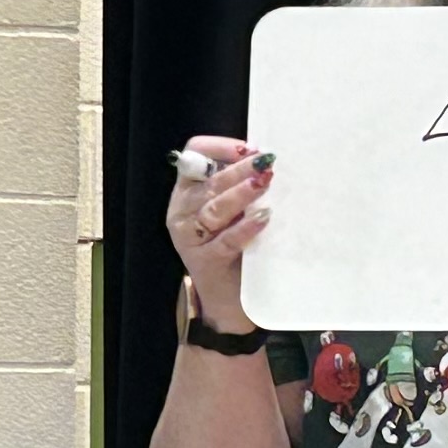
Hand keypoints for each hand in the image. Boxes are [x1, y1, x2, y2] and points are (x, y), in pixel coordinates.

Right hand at [166, 132, 273, 325]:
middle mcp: (181, 211)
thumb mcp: (229, 212)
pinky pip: (226, 240)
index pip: (194, 154)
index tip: (248, 147)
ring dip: (242, 194)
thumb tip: (265, 158)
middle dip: (238, 169)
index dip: (219, 147)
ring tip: (264, 183)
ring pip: (215, 208)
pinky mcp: (205, 261)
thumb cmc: (231, 247)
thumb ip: (237, 186)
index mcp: (186, 191)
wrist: (227, 300)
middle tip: (265, 163)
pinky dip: (246, 228)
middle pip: (209, 181)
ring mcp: (189, 238)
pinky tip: (264, 219)